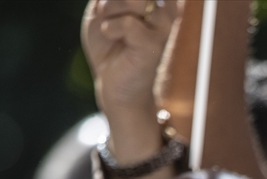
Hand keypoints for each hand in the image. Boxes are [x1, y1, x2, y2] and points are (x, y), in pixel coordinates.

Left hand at [81, 0, 177, 171]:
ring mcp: (163, 28)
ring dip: (109, 9)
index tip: (109, 7)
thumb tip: (134, 0)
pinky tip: (111, 35)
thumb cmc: (108, 45)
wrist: (111, 83)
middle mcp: (164, 10)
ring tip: (109, 27)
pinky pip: (130, 24)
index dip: (124, 0)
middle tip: (105, 11)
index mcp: (155, 2)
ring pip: (134, 1)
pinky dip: (112, 28)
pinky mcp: (156, 45)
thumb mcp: (101, 9)